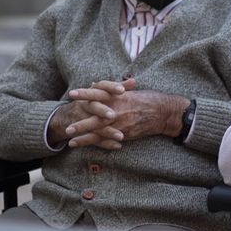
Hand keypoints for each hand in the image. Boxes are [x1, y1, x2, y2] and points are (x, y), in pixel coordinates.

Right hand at [50, 78, 132, 150]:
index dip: (111, 87)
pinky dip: (105, 143)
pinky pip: (94, 139)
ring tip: (121, 136)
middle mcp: (86, 104)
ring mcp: (82, 119)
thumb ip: (119, 86)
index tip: (122, 90)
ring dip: (107, 131)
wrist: (66, 115)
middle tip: (113, 115)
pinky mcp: (82, 133)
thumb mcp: (103, 92)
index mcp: (92, 92)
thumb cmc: (92, 100)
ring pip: (94, 125)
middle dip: (102, 111)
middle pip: (94, 106)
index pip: (101, 87)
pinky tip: (117, 146)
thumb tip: (133, 80)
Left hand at [68, 81, 188, 144]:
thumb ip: (112, 90)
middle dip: (80, 121)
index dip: (85, 94)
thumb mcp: (130, 91)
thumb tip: (94, 84)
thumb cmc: (148, 99)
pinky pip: (107, 139)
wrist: (164, 112)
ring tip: (70, 140)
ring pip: (99, 130)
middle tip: (67, 126)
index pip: (98, 94)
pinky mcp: (125, 133)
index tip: (72, 94)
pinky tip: (87, 146)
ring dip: (84, 136)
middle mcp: (118, 110)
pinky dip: (96, 143)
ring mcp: (121, 123)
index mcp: (118, 97)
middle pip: (96, 116)